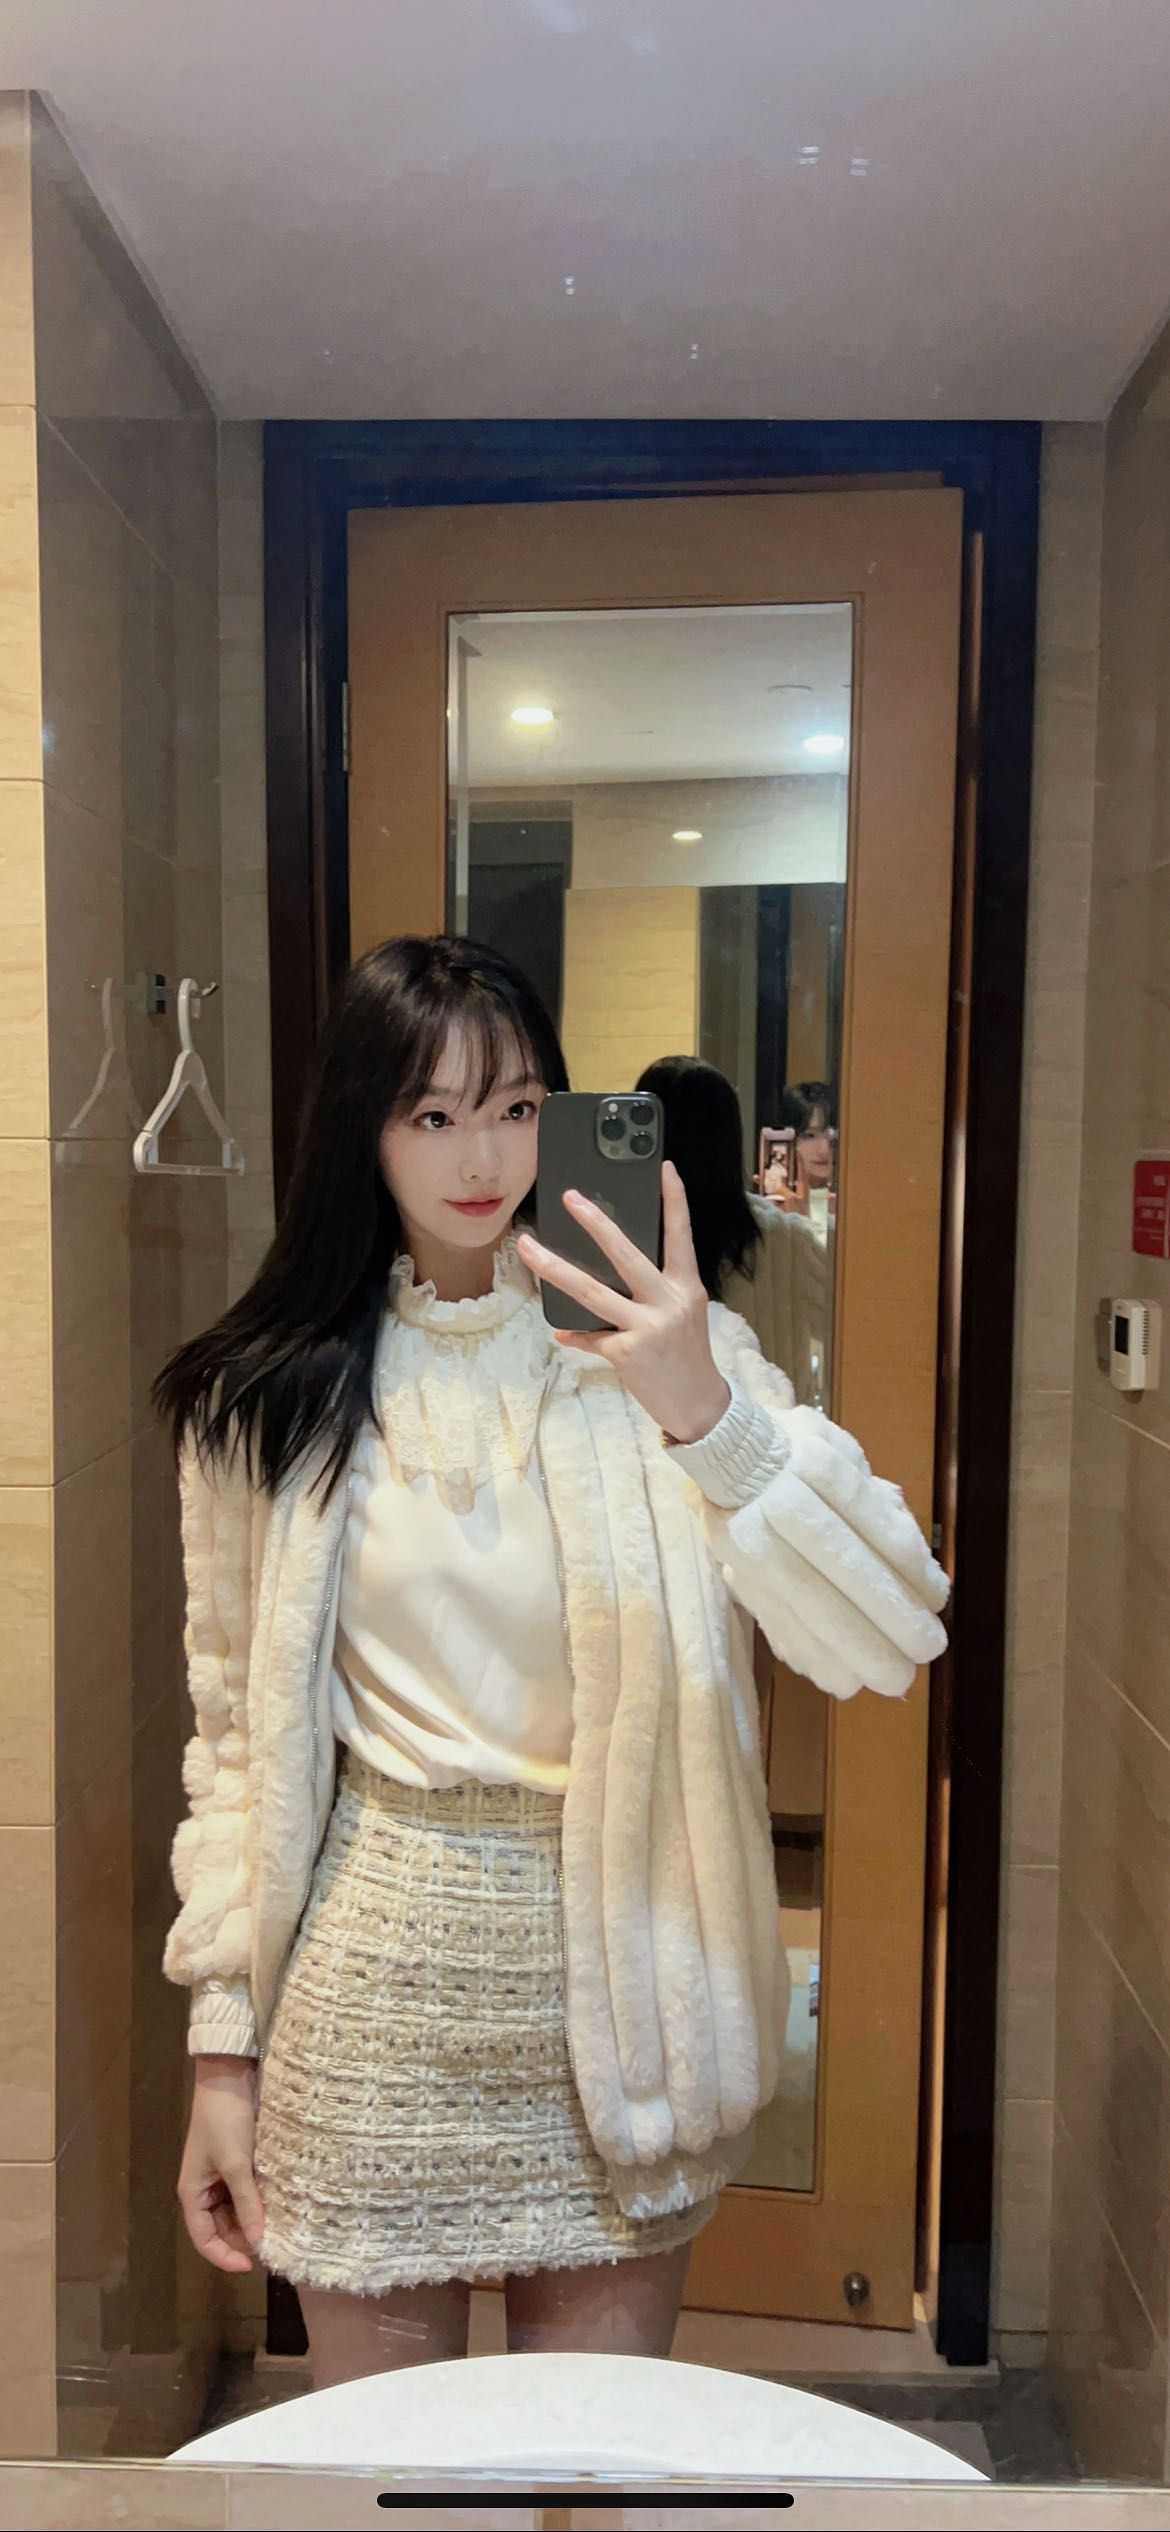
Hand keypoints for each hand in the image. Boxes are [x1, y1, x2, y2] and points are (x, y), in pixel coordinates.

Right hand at [178, 2055, 262, 2272]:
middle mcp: (205, 2189)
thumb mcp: (236, 2164)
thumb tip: (258, 2242)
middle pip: (222, 2228)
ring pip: (236, 2212)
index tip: (252, 2266)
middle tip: (272, 2246)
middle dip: (243, 2239)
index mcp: (192, 2192)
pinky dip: (258, 2202)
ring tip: (278, 2229)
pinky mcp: (238, 2163)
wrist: (230, 2077)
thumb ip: (247, 2203)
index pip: (204, 2239)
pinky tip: (277, 2206)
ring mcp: (221, 2176)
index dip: (224, 2256)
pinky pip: (246, 2193)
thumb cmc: (225, 2121)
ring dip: (253, 2221)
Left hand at [516, 1160, 730, 1443]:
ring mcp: (647, 1327)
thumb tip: (611, 1271)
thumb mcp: (682, 1314)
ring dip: (554, 1268)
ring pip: (591, 1291)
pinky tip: (562, 1332)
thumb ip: (655, 1290)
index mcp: (685, 1287)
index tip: (665, 1169)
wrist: (698, 1405)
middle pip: (626, 1255)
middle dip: (596, 1224)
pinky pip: (590, 1337)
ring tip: (528, 1248)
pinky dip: (575, 1335)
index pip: (681, 1236)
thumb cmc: (686, 1354)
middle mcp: (667, 1302)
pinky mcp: (627, 1353)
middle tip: (570, 1198)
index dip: (675, 1201)